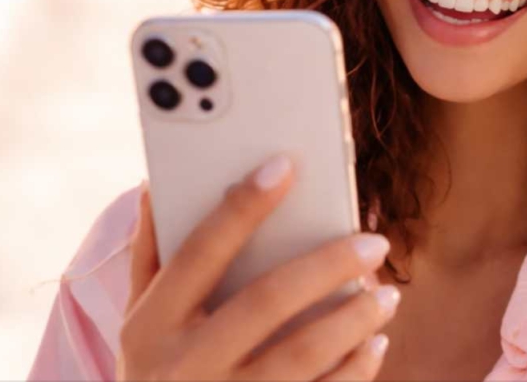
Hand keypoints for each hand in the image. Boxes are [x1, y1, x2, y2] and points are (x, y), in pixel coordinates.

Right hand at [116, 154, 397, 380]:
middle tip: (376, 243)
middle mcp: (184, 364)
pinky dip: (356, 370)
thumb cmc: (157, 376)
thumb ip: (151, 258)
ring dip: (354, 319)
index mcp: (152, 325)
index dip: (242, 207)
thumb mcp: (139, 325)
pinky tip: (376, 344)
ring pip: (302, 353)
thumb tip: (154, 185)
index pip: (201, 252)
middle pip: (267, 300)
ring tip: (387, 296)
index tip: (286, 166)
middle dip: (328, 265)